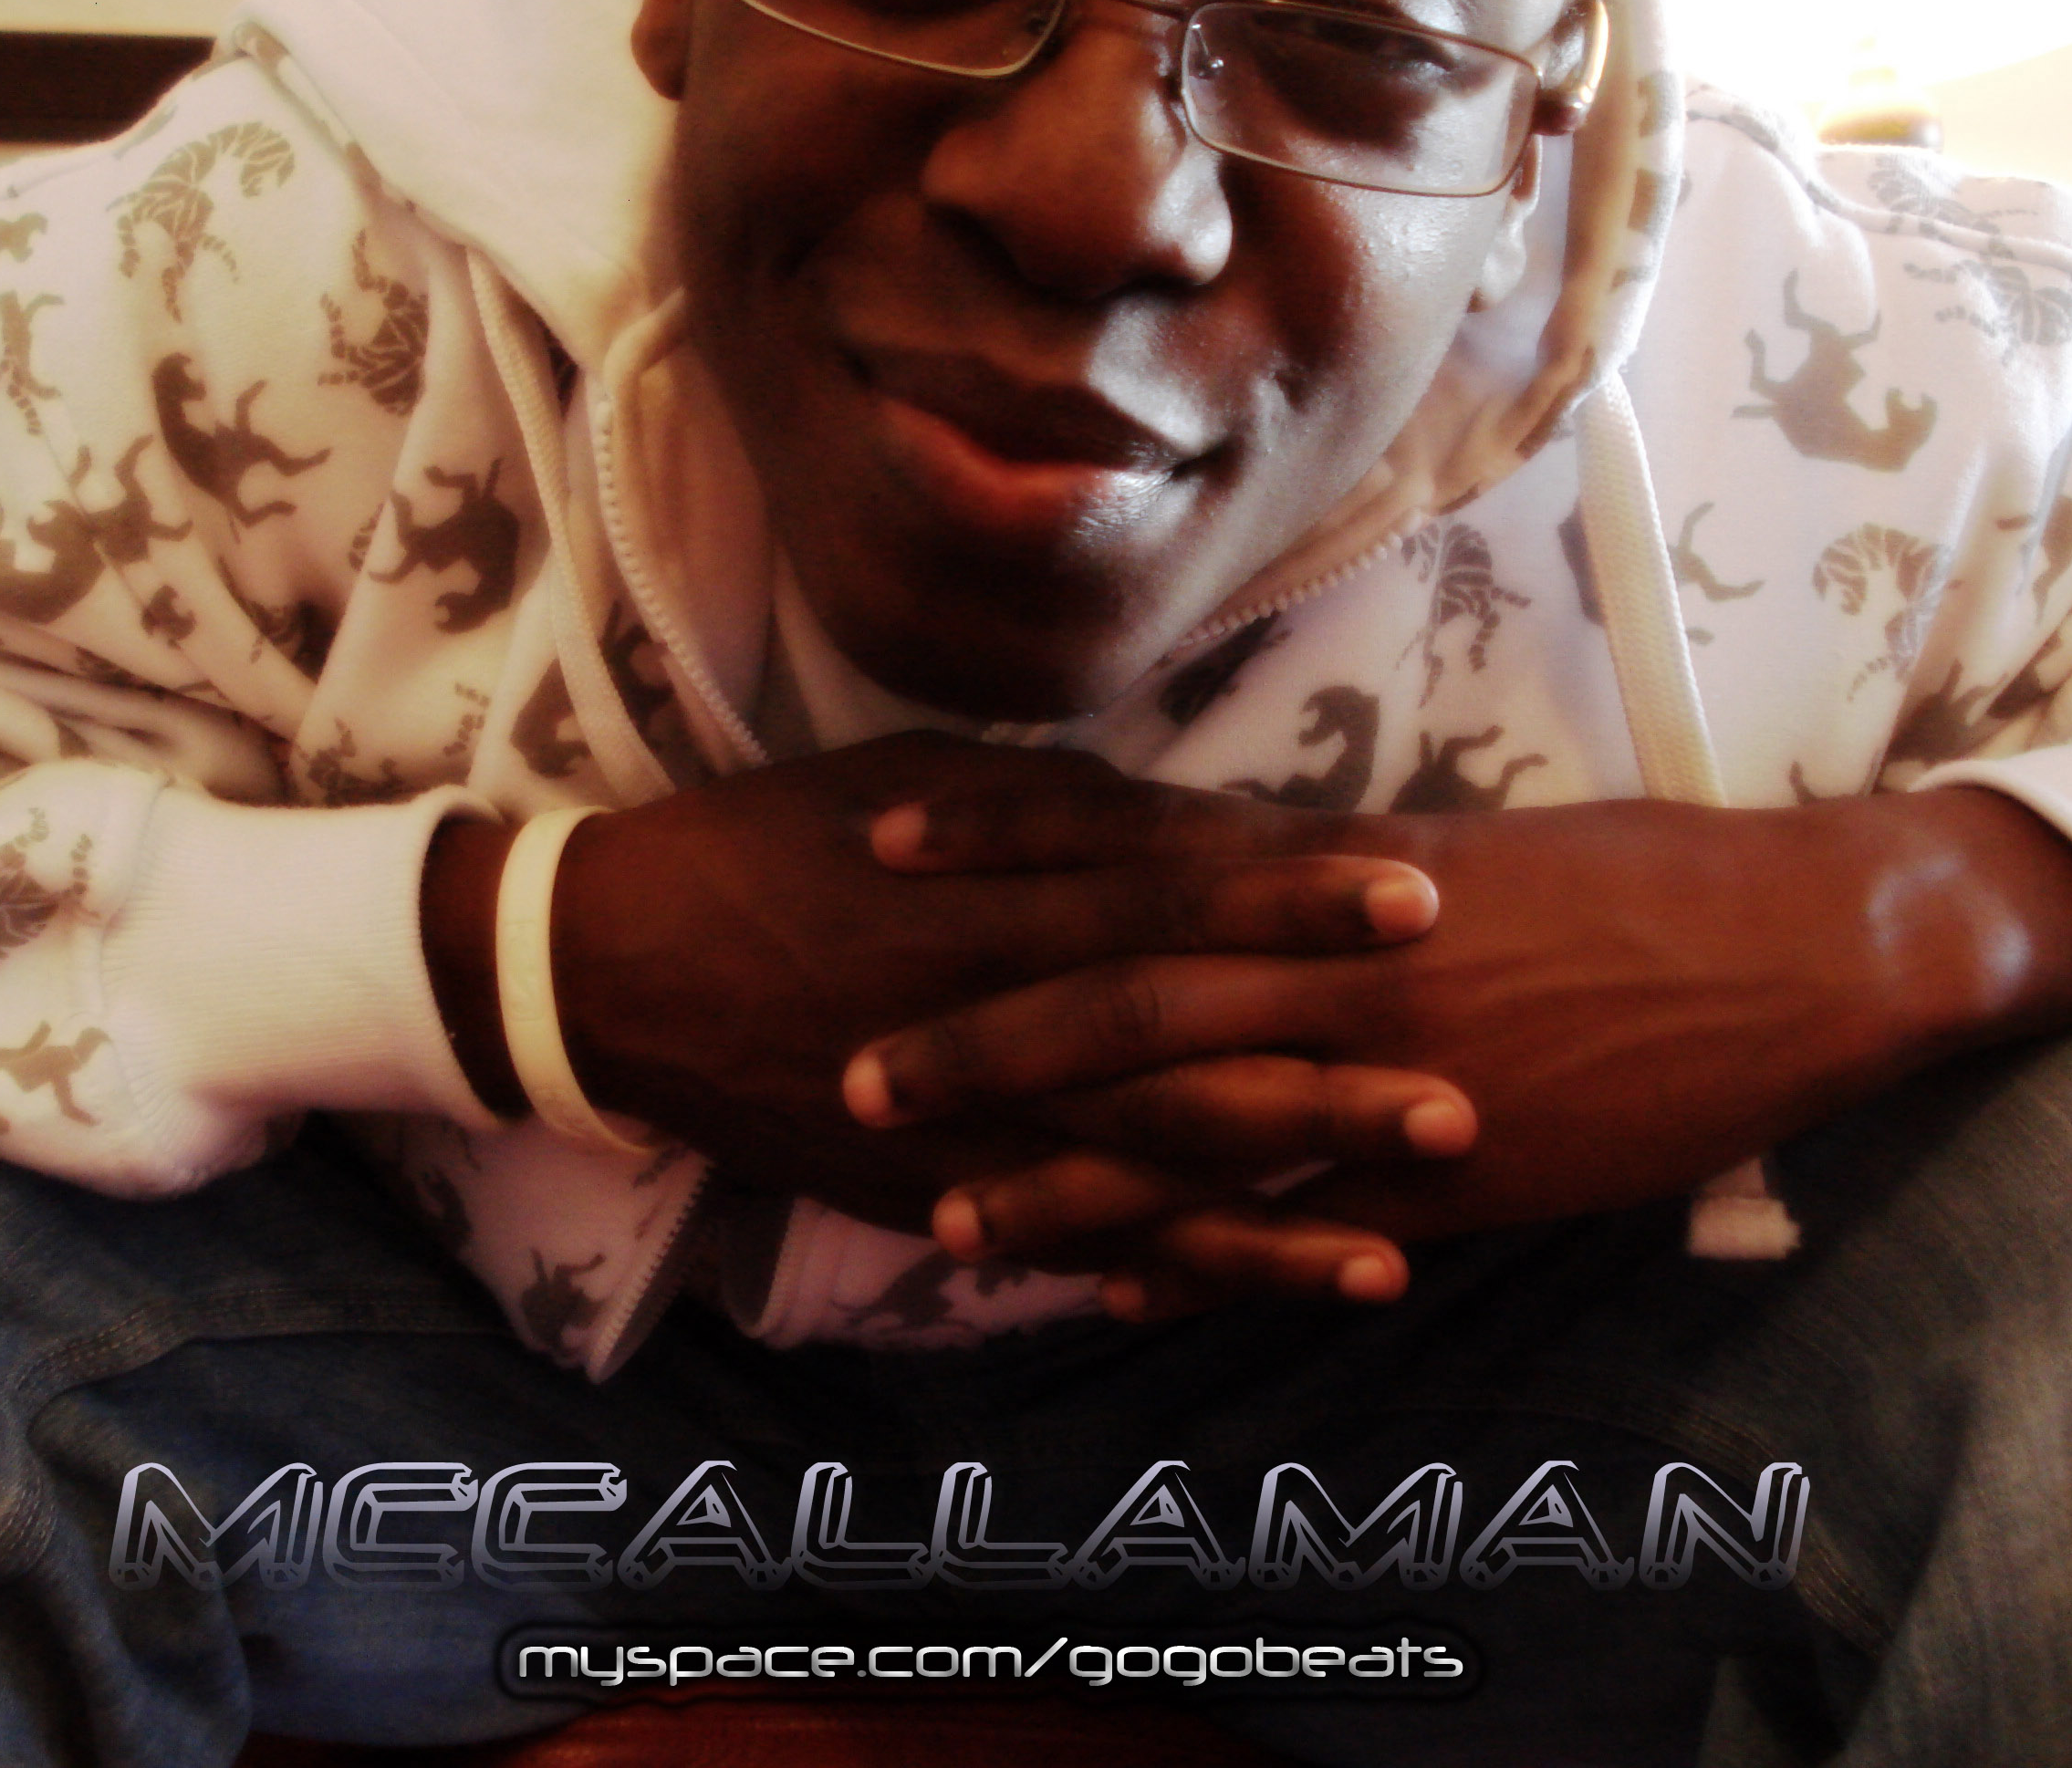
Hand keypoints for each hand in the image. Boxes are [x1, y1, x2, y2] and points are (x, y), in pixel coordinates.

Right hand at [421, 732, 1446, 1237]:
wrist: (613, 969)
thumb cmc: (765, 847)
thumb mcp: (904, 780)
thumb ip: (1051, 809)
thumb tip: (1189, 818)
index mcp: (984, 900)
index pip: (1165, 902)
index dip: (1292, 905)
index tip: (1416, 898)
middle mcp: (982, 1025)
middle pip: (1174, 1060)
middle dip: (1318, 1078)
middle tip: (1458, 1090)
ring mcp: (955, 1133)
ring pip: (1134, 1179)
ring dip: (1272, 1207)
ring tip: (1404, 1228)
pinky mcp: (927, 1199)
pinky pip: (1067, 1246)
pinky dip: (1168, 1273)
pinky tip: (1263, 1289)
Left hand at [850, 784, 2071, 1313]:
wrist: (1778, 945)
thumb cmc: (1611, 879)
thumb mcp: (1441, 846)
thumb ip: (1306, 867)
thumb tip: (1195, 860)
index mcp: (1331, 866)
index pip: (1131, 842)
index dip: (1001, 841)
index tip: (880, 839)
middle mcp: (1338, 961)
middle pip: (1125, 994)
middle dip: (983, 1036)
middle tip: (852, 1070)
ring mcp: (1390, 1074)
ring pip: (1192, 1128)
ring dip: (1065, 1179)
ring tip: (949, 1221)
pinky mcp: (1450, 1172)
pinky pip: (1296, 1226)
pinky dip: (1201, 1262)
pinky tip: (1111, 1295)